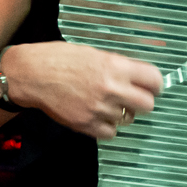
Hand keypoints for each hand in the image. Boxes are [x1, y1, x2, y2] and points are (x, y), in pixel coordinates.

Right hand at [0, 41, 161, 139]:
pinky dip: (107, 126)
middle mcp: (110, 88)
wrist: (31, 75)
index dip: (155, 84)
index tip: (153, 86)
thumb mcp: (93, 53)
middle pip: (147, 104)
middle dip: (142, 101)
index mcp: (114, 66)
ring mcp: (99, 109)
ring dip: (121, 113)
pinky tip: (98, 115)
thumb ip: (117, 66)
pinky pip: (111, 133)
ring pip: (128, 120)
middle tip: (134, 98)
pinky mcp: (86, 125)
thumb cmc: (58, 59)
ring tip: (107, 104)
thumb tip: (136, 76)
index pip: (153, 79)